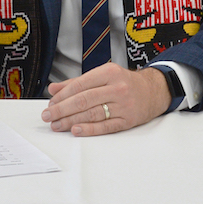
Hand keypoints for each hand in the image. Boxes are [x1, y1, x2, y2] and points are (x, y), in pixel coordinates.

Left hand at [41, 63, 171, 136]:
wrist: (154, 90)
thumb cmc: (125, 83)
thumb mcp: (103, 75)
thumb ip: (77, 82)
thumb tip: (54, 89)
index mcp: (109, 72)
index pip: (80, 85)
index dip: (62, 96)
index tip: (50, 103)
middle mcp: (117, 87)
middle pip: (84, 100)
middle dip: (62, 109)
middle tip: (48, 116)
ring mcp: (124, 104)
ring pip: (92, 114)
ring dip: (71, 121)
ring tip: (57, 125)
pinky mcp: (128, 120)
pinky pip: (105, 126)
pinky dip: (89, 129)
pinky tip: (76, 130)